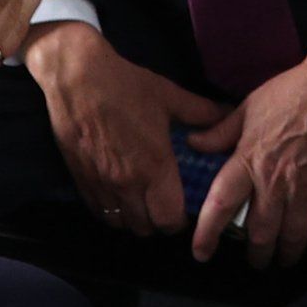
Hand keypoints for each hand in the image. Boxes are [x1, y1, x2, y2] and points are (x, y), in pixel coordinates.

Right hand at [24, 20, 223, 233]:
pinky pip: (98, 212)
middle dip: (158, 223)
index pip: (169, 219)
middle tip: (164, 206)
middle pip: (145, 228)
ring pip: (120, 223)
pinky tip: (118, 197)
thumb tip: (229, 114)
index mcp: (154, 166)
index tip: (183, 210)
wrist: (76, 78)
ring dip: (134, 220)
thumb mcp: (169, 96)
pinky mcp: (80, 180)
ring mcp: (101, 184)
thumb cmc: (126, 86)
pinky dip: (111, 212)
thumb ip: (202, 112)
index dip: (179, 221)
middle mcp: (127, 183)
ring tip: (142, 204)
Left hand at [189, 53, 306, 267]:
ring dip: (286, 255)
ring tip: (283, 262)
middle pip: (260, 232)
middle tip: (255, 262)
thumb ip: (221, 132)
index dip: (208, 233)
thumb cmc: (290, 93)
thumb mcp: (248, 108)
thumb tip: (193, 143)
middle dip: (256, 255)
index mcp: (249, 161)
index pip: (222, 204)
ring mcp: (306, 188)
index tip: (201, 253)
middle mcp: (275, 182)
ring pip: (292, 236)